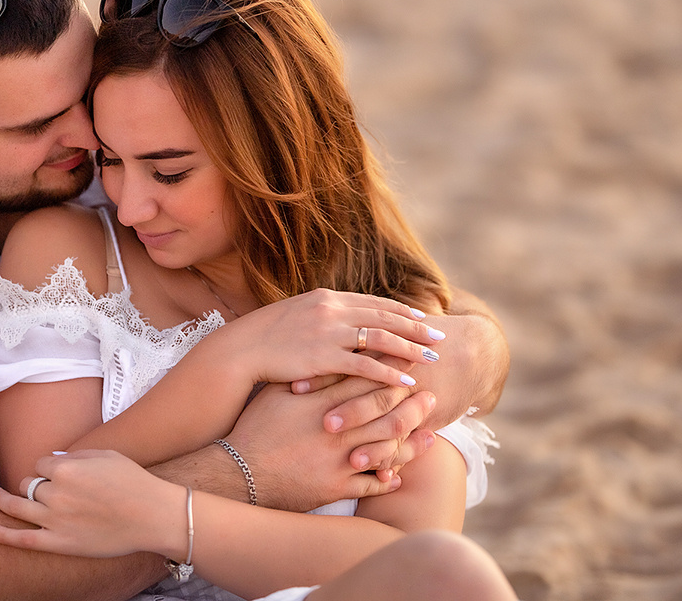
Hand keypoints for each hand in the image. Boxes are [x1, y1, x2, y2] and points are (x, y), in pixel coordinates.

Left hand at [0, 450, 188, 561]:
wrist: (153, 515)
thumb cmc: (134, 482)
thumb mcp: (106, 455)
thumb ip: (75, 455)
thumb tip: (53, 459)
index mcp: (67, 468)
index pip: (42, 462)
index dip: (48, 467)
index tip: (57, 472)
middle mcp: (56, 493)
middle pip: (29, 483)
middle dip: (34, 483)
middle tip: (43, 488)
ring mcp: (55, 519)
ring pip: (18, 506)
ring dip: (3, 500)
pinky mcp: (59, 543)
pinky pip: (22, 539)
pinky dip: (0, 535)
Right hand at [215, 288, 445, 389]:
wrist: (241, 349)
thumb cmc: (265, 338)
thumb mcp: (296, 315)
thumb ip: (323, 315)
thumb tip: (342, 320)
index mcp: (327, 298)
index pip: (373, 302)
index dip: (401, 310)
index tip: (422, 318)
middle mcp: (332, 310)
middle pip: (385, 316)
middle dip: (416, 327)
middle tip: (439, 337)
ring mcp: (329, 332)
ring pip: (381, 338)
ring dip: (409, 348)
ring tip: (431, 359)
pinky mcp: (324, 356)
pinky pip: (365, 365)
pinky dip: (388, 373)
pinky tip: (405, 383)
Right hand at [225, 379, 435, 511]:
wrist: (239, 473)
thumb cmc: (254, 428)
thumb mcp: (277, 394)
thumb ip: (309, 378)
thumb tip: (332, 357)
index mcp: (322, 402)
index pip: (366, 380)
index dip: (391, 369)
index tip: (409, 360)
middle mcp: (336, 429)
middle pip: (385, 411)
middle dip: (412, 401)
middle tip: (431, 394)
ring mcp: (339, 460)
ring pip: (387, 447)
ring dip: (412, 439)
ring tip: (430, 432)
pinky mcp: (336, 487)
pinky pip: (372, 483)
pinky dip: (388, 478)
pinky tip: (399, 473)